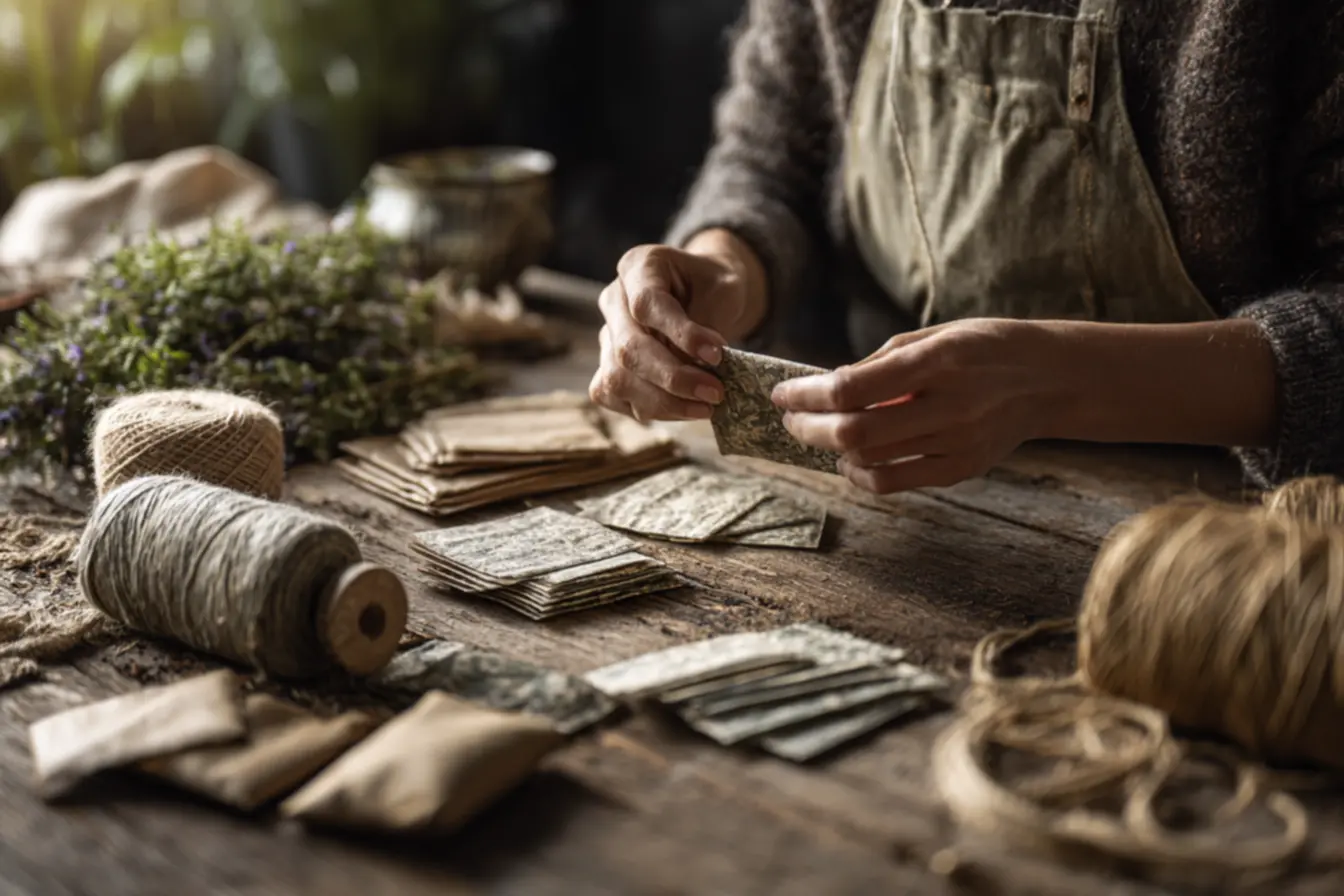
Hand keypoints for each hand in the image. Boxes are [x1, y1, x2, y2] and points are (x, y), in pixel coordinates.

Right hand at [589, 231, 765, 421]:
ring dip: (663, 401)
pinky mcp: (607, 366)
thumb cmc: (712, 286)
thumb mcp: (725, 287)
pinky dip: (649, 409)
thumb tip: (699, 366)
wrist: (702, 293)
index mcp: (638, 267)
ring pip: (617, 379)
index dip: (681, 334)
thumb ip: (709, 320)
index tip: (717, 354)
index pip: (646, 304)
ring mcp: (606, 335)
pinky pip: (613, 396)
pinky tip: (684, 409)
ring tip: (705, 407)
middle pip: (628, 348)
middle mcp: (613, 300)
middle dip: (674, 378)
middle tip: (715, 392)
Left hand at [771, 319, 1064, 492]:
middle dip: (808, 427)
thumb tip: (826, 386)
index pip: (853, 386)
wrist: (1049, 379)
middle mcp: (949, 404)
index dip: (807, 393)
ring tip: (820, 434)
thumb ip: (881, 362)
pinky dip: (861, 473)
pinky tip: (851, 459)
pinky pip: (894, 482)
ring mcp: (957, 442)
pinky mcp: (961, 469)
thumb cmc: (983, 348)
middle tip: (790, 419)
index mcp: (938, 360)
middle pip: (855, 431)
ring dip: (831, 450)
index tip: (784, 393)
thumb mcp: (935, 335)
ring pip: (870, 461)